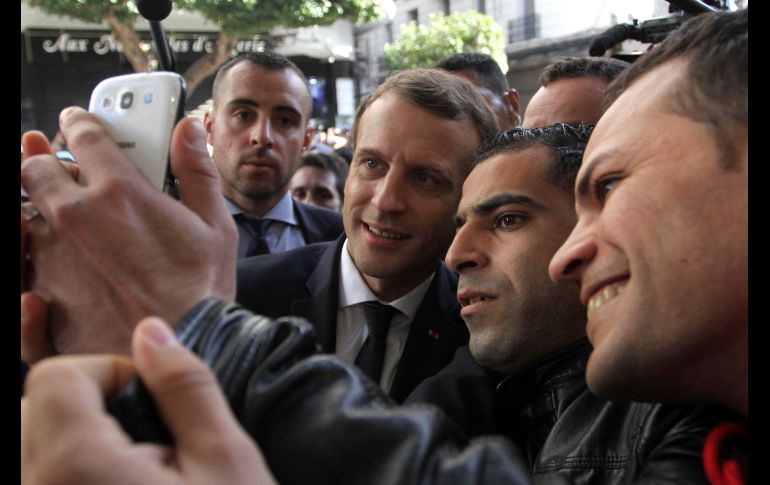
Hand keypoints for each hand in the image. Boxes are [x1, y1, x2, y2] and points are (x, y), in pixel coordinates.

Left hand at [21, 108, 236, 355]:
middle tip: (52, 160)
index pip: (84, 136)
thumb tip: (188, 130)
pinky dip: (28, 262)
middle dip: (40, 159)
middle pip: (33, 168)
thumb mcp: (215, 225)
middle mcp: (75, 217)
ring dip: (32, 209)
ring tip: (49, 214)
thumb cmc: (202, 292)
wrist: (182, 351)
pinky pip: (19, 270)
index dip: (79, 122)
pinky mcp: (41, 297)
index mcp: (119, 192)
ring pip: (20, 217)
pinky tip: (46, 267)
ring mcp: (51, 258)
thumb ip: (197, 170)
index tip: (77, 121)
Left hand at [22, 317, 275, 484]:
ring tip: (124, 456)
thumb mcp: (226, 459)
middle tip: (136, 426)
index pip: (53, 378)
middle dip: (77, 399)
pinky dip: (61, 463)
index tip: (150, 395)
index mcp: (77, 469)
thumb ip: (185, 387)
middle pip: (26, 408)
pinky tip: (111, 471)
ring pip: (27, 444)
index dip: (106, 372)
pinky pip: (36, 472)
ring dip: (65, 432)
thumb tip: (154, 332)